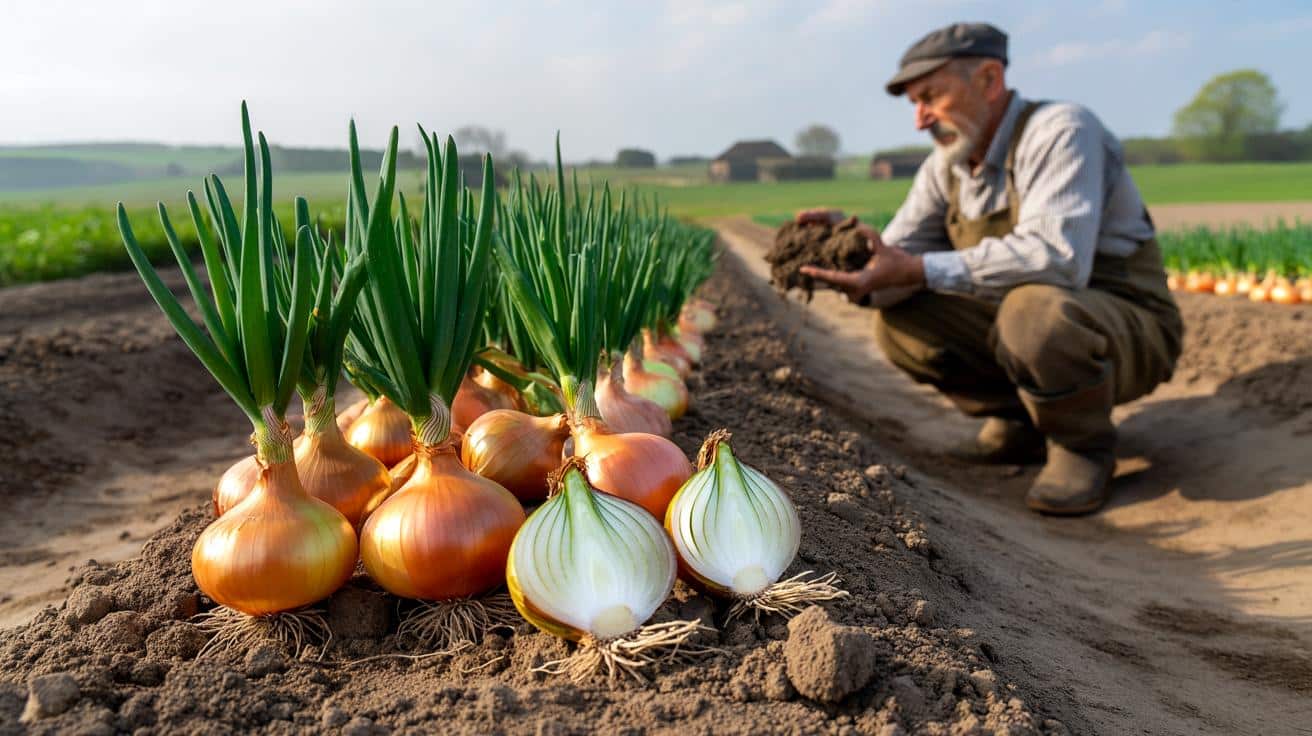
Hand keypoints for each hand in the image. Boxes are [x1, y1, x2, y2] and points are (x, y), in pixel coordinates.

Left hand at [800, 236, 925, 303]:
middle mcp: (854, 290)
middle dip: (813, 276)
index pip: (834, 278)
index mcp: (860, 283)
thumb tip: (860, 226)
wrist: (906, 274)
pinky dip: (825, 277)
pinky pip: (835, 284)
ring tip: (800, 269)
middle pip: (828, 283)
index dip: (818, 274)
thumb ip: (872, 238)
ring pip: (830, 285)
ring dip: (818, 277)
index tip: (804, 269)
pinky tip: (813, 270)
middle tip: (795, 268)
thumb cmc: (896, 262)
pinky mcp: (852, 289)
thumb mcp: (884, 248)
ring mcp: (853, 292)